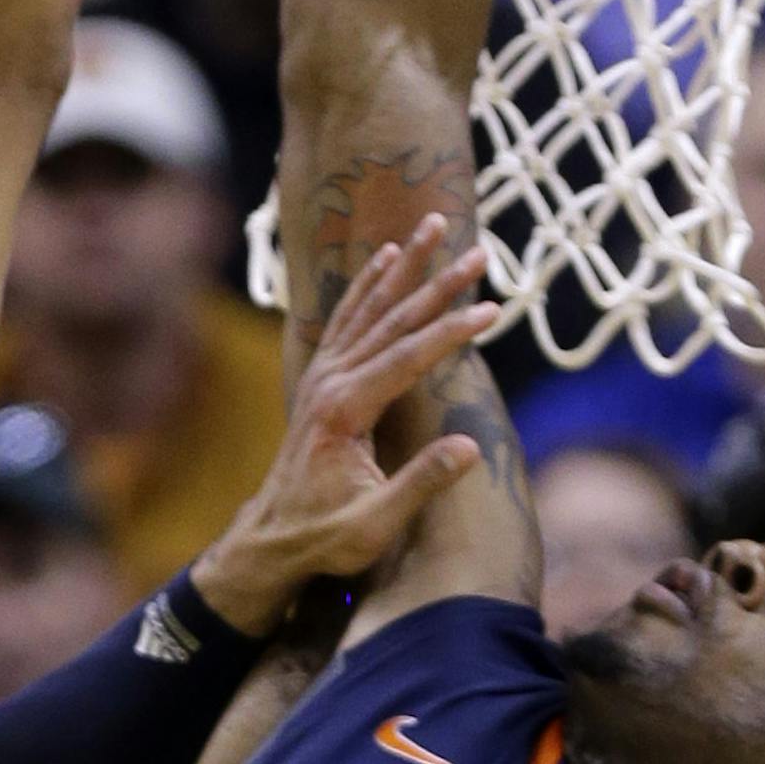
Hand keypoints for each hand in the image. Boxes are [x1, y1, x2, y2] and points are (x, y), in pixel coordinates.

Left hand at [193, 218, 493, 634]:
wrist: (272, 537)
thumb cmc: (324, 535)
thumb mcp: (374, 523)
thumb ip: (420, 483)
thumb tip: (470, 447)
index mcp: (344, 410)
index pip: (406, 358)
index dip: (451, 332)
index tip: (493, 309)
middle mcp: (330, 381)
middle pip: (392, 319)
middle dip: (438, 283)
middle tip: (478, 250)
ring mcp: (323, 375)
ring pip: (370, 307)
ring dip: (405, 266)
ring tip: (432, 226)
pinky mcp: (322, 378)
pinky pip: (348, 317)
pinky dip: (368, 283)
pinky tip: (385, 258)